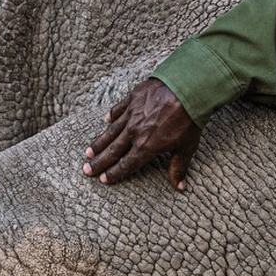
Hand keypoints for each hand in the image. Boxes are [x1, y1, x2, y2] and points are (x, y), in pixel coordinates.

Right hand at [82, 78, 200, 190]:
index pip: (127, 164)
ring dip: (99, 143)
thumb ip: (179, 166)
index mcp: (147, 146)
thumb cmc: (189, 118)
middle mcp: (135, 132)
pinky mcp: (132, 99)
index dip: (115, 173)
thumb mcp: (187, 146)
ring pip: (111, 132)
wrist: (186, 88)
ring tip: (88, 152)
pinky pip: (118, 109)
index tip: (104, 179)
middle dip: (99, 162)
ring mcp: (131, 115)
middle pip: (113, 151)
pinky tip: (106, 120)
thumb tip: (180, 187)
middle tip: (86, 170)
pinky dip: (112, 116)